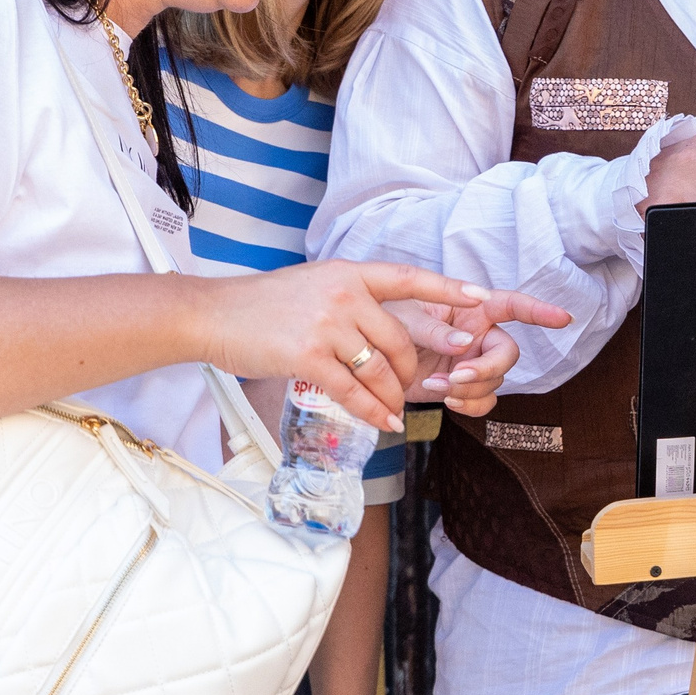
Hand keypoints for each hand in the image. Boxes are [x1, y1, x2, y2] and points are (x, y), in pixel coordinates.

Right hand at [200, 262, 498, 430]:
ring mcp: (326, 324)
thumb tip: (381, 323)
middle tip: (410, 387)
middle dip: (410, 369)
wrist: (213, 315)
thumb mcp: (314, 284)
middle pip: (398, 339)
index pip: (408, 278)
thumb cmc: (262, 305)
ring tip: (395, 409)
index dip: (448, 289)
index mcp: (349, 272)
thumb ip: (350, 297)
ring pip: (379, 368)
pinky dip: (373, 411)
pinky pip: (353, 391)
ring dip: (392, 395)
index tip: (482, 297)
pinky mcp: (307, 357)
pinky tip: (385, 422)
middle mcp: (342, 293)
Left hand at [389, 287, 571, 417]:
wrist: (365, 354)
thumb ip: (434, 329)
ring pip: (494, 381)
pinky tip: (447, 399)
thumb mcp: (404, 316)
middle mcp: (478, 335)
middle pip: (508, 354)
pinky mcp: (461, 387)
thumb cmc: (385, 320)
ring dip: (469, 388)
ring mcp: (472, 363)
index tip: (564, 319)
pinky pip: (482, 401)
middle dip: (487, 368)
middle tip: (458, 375)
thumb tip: (465, 344)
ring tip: (438, 384)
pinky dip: (468, 405)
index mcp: (470, 308)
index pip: (512, 306)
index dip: (539, 312)